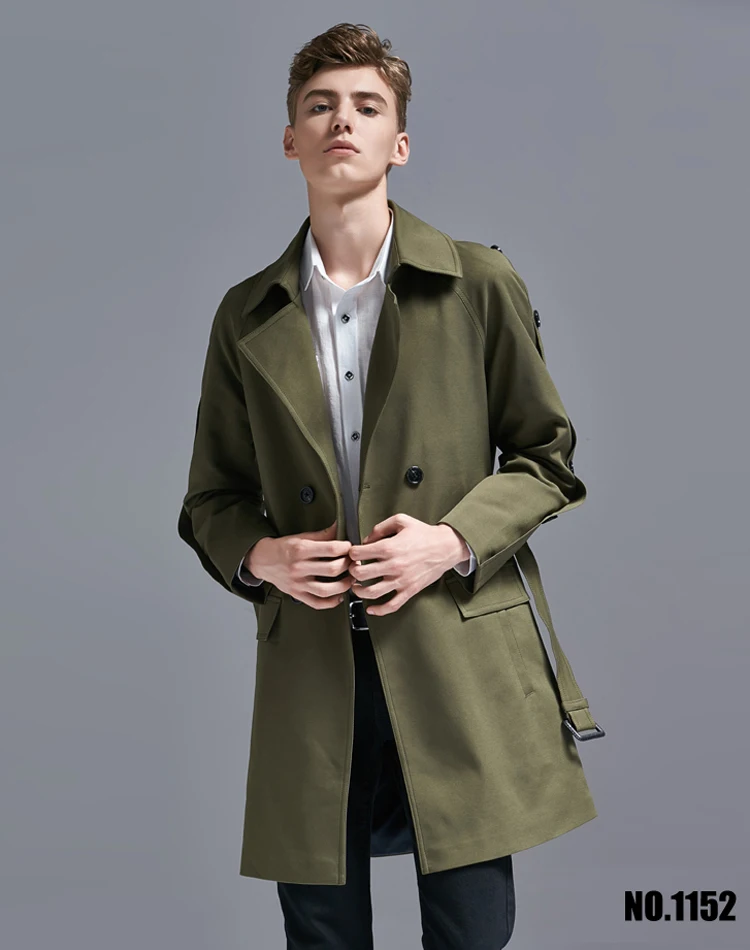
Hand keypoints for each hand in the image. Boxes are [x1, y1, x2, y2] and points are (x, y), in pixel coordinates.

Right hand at [246, 520, 353, 609]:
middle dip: (348, 565)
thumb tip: (340, 528)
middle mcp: (299, 568)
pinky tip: (339, 596)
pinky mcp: (297, 595)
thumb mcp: (301, 537)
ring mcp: (298, 584)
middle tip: (353, 562)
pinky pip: (317, 603)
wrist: (262, 560)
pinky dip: (331, 602)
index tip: (350, 547)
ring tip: (350, 579)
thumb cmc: (283, 548)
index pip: (331, 549)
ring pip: (327, 589)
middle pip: (332, 569)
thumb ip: (322, 535)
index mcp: (301, 550)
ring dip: (344, 585)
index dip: (346, 548)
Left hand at [348, 514, 467, 615]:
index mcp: (390, 547)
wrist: (446, 547)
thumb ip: (380, 528)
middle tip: (353, 569)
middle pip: (361, 573)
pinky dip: (378, 610)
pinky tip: (371, 609)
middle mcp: (393, 565)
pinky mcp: (409, 590)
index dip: (352, 552)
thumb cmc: (424, 534)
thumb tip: (366, 540)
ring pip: (371, 592)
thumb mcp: (401, 521)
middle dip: (352, 571)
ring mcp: (401, 580)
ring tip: (356, 586)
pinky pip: (391, 606)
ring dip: (358, 591)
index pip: (359, 553)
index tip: (353, 554)